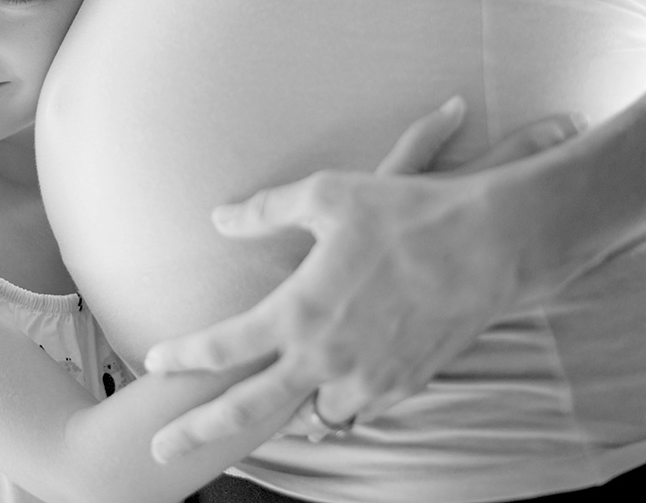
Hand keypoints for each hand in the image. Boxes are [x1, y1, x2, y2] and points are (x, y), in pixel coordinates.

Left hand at [145, 98, 586, 460]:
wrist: (491, 245)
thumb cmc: (405, 212)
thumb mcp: (326, 195)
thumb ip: (264, 212)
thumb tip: (219, 218)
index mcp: (298, 312)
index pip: (222, 347)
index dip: (182, 356)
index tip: (154, 363)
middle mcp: (326, 358)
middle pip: (247, 409)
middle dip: (196, 431)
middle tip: (159, 450)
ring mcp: (367, 379)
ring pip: (310, 416)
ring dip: (284, 413)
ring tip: (264, 413)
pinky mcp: (405, 385)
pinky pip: (358, 411)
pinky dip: (337, 407)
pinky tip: (329, 398)